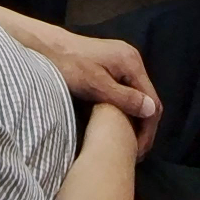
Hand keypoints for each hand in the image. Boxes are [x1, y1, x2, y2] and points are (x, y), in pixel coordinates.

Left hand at [37, 30, 162, 157]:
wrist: (47, 46)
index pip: (152, 101)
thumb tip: (151, 110)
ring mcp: (123, 61)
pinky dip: (125, 108)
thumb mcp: (95, 85)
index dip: (148, 129)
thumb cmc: (69, 65)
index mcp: (132, 63)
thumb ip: (124, 97)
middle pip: (147, 98)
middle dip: (143, 127)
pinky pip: (127, 90)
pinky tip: (117, 123)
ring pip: (137, 95)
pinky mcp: (112, 65)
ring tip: (127, 142)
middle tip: (134, 152)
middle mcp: (133, 60)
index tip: (138, 152)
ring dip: (135, 119)